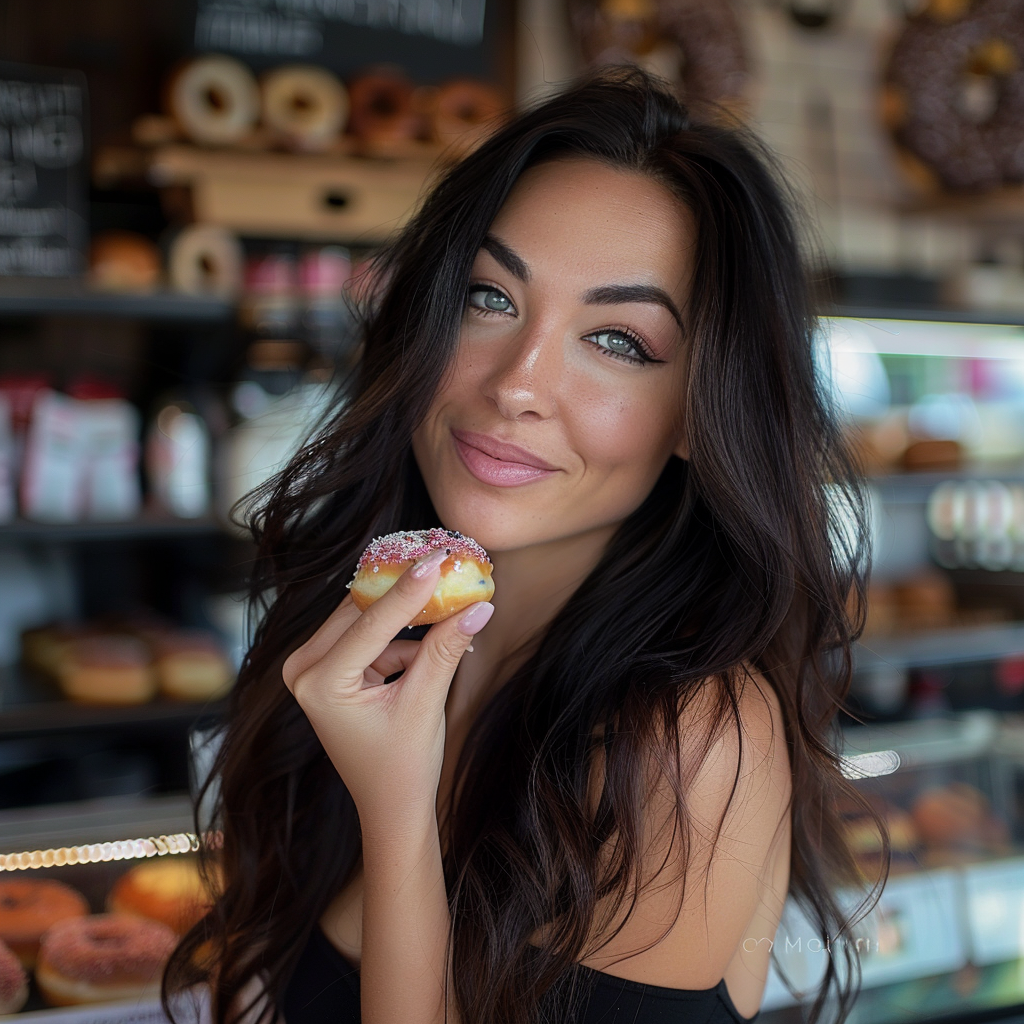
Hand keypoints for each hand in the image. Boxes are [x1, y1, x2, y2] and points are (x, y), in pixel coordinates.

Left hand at [282, 548, 494, 830]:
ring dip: (408, 611)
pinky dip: (403, 635)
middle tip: (446, 562)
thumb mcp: (426, 703)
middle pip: (362, 611)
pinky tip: (439, 631)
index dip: (409, 589)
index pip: (370, 623)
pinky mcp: (329, 668)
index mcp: (319, 682)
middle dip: (408, 592)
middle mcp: (305, 669)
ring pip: (366, 618)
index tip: (437, 557)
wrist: (390, 805)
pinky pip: (370, 635)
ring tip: (451, 592)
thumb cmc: (403, 765)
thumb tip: (478, 606)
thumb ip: (445, 649)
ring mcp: (313, 668)